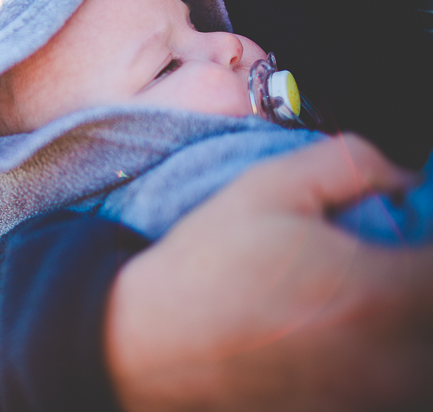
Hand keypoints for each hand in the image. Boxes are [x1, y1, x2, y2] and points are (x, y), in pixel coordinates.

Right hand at [104, 134, 432, 410]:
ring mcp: (371, 399)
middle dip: (416, 279)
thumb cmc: (203, 269)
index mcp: (383, 293)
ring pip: (420, 362)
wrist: (145, 347)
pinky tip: (334, 338)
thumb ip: (351, 162)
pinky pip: (391, 386)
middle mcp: (392, 359)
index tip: (412, 231)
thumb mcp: (267, 187)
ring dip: (404, 321)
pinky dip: (381, 358)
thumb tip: (402, 177)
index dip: (432, 239)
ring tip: (352, 300)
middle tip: (384, 258)